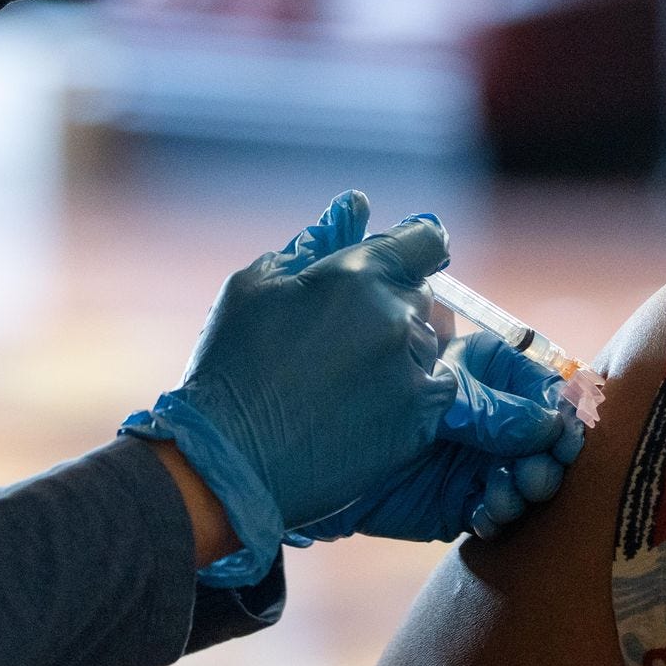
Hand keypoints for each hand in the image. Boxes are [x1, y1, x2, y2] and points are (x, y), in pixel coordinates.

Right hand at [121, 191, 455, 584]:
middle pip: (424, 297)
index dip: (418, 246)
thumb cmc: (231, 367)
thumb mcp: (256, 287)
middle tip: (347, 336)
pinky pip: (436, 391)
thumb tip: (355, 205)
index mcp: (358, 275)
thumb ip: (313, 242)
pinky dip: (411, 393)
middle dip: (394, 306)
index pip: (426, 241)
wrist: (230, 461)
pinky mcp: (421, 421)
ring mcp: (413, 372)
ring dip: (401, 352)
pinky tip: (365, 406)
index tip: (410, 257)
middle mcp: (397, 319)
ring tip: (347, 379)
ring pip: (429, 346)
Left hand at [292, 332, 585, 542]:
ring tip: (522, 489)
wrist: (255, 463)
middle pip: (531, 424)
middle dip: (548, 441)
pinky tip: (495, 510)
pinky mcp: (445, 501)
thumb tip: (532, 397)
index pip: (518, 372)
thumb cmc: (309, 390)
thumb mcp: (385, 364)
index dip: (546, 392)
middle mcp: (462, 409)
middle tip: (551, 460)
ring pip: (518, 465)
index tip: (563, 412)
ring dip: (530, 476)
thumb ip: (453, 363)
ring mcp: (456, 456)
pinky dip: (500, 509)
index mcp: (451, 363)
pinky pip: (489, 505)